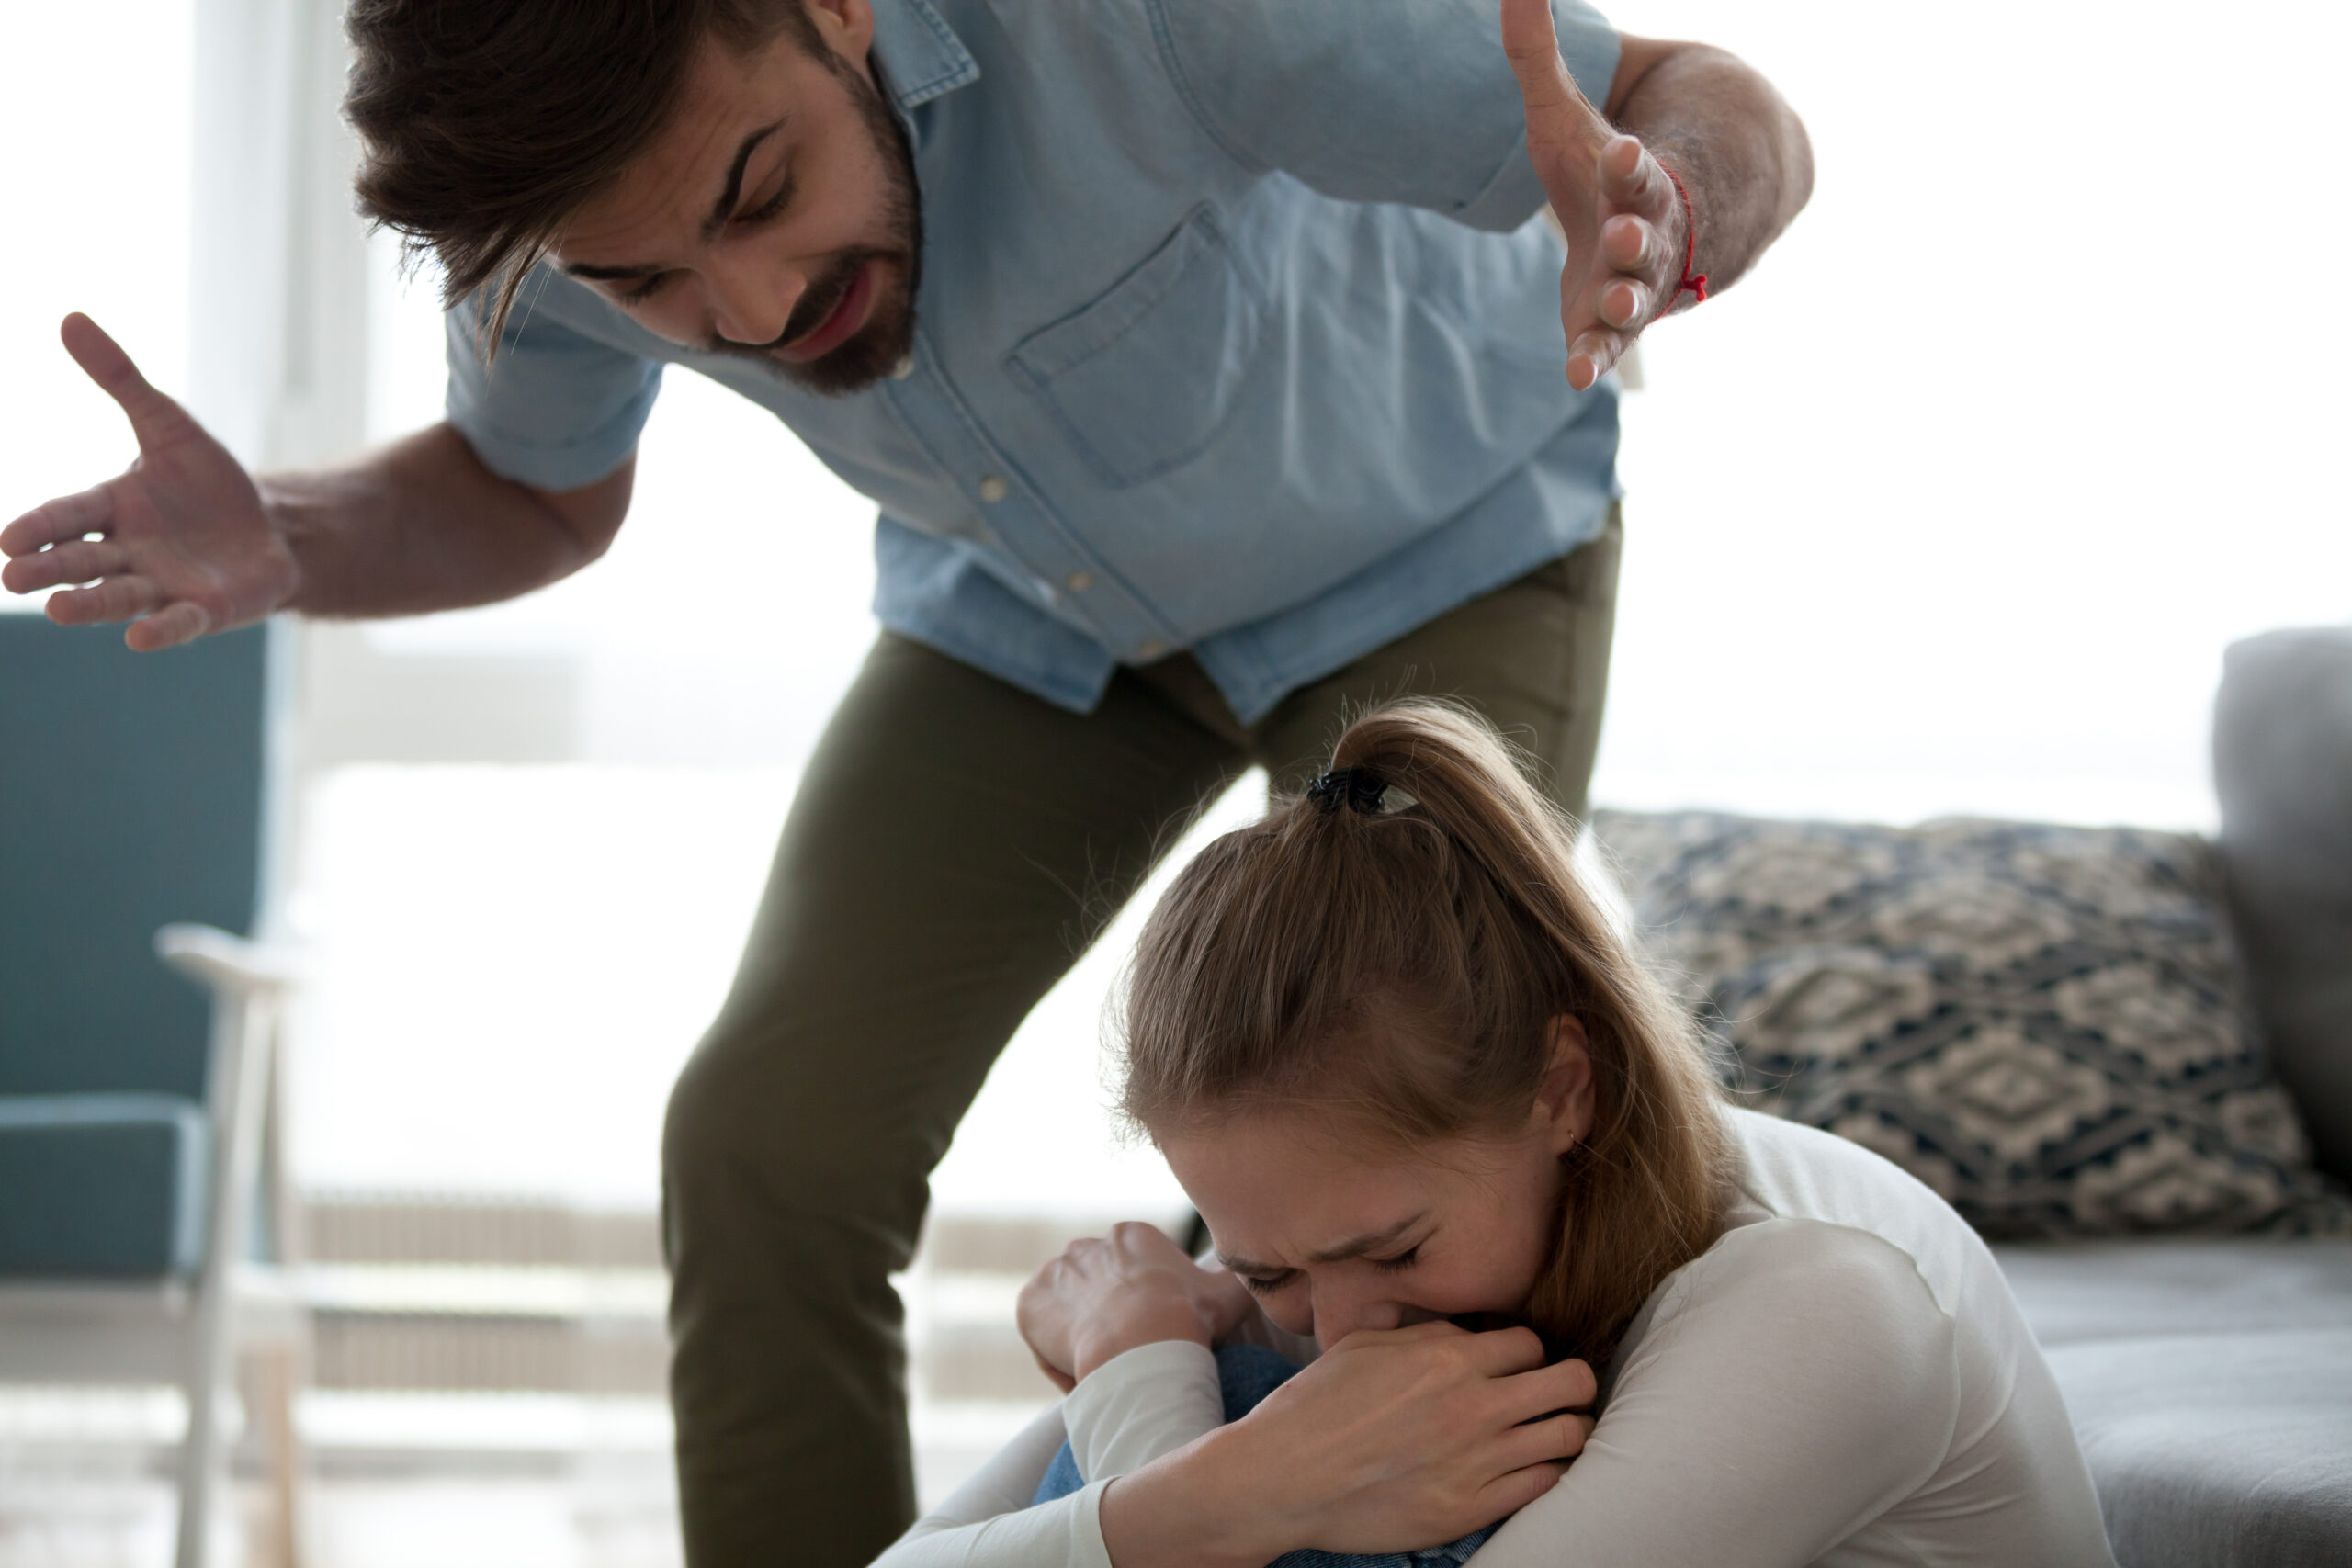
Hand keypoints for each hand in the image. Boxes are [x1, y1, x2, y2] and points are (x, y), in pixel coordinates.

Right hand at [2, 314, 297, 648]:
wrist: (271, 526)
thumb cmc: (209, 481)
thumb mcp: (168, 423)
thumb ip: (120, 380)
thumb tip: (69, 318)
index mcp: (111, 508)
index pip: (66, 516)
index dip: (39, 527)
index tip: (7, 540)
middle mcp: (127, 551)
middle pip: (81, 561)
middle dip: (50, 569)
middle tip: (14, 577)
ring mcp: (163, 585)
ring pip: (118, 596)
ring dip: (89, 604)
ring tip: (57, 611)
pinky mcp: (204, 610)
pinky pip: (177, 623)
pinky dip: (159, 630)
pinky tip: (138, 638)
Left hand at [1017, 1221, 1256, 1392]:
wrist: (1141, 1347)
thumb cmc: (1190, 1318)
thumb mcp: (1231, 1292)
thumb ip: (1241, 1278)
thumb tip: (1259, 1271)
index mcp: (1132, 1235)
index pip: (1134, 1274)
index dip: (1147, 1311)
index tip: (1159, 1337)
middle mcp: (1087, 1244)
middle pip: (1098, 1290)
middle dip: (1110, 1319)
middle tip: (1131, 1357)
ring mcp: (1054, 1272)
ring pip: (1069, 1312)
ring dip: (1083, 1337)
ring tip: (1109, 1371)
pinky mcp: (1030, 1304)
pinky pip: (1043, 1335)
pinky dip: (1057, 1355)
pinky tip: (1084, 1374)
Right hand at [1216, 1322, 1594, 1554]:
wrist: (1285, 1477)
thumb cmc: (1316, 1406)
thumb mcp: (1366, 1345)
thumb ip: (1426, 1335)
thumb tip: (1467, 1334)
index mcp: (1448, 1359)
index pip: (1532, 1342)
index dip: (1528, 1351)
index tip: (1518, 1365)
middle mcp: (1474, 1406)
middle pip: (1571, 1383)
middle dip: (1570, 1383)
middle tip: (1554, 1393)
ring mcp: (1478, 1460)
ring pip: (1569, 1436)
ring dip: (1567, 1429)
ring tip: (1551, 1431)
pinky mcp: (1471, 1508)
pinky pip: (1544, 1485)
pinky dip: (1545, 1472)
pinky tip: (1526, 1467)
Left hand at [1503, 0, 1692, 389]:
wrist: (1642, 231)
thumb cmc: (1595, 169)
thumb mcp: (1562, 113)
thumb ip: (1534, 56)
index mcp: (1635, 181)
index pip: (1636, 169)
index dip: (1630, 162)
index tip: (1625, 151)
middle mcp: (1644, 235)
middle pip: (1646, 236)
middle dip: (1636, 237)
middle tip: (1624, 236)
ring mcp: (1632, 285)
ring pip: (1635, 297)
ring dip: (1623, 304)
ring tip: (1611, 310)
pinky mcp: (1607, 326)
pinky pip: (1604, 347)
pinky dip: (1592, 359)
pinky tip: (1576, 377)